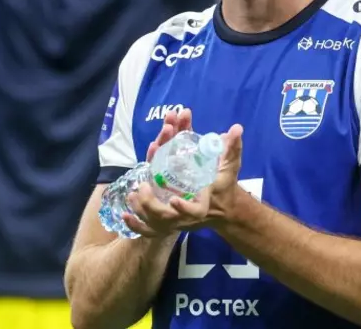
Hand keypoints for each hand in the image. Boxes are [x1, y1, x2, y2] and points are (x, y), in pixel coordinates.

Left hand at [121, 109, 243, 237]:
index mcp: (204, 205)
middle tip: (143, 187)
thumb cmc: (224, 186)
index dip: (184, 207)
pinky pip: (149, 231)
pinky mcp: (168, 225)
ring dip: (141, 210)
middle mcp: (187, 217)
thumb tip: (236, 128)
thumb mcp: (230, 167)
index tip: (174, 199)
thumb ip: (232, 149)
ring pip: (154, 225)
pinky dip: (136, 226)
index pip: (195, 211)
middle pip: (166, 218)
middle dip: (151, 204)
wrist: (223, 208)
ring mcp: (176, 223)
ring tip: (132, 194)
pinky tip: (124, 216)